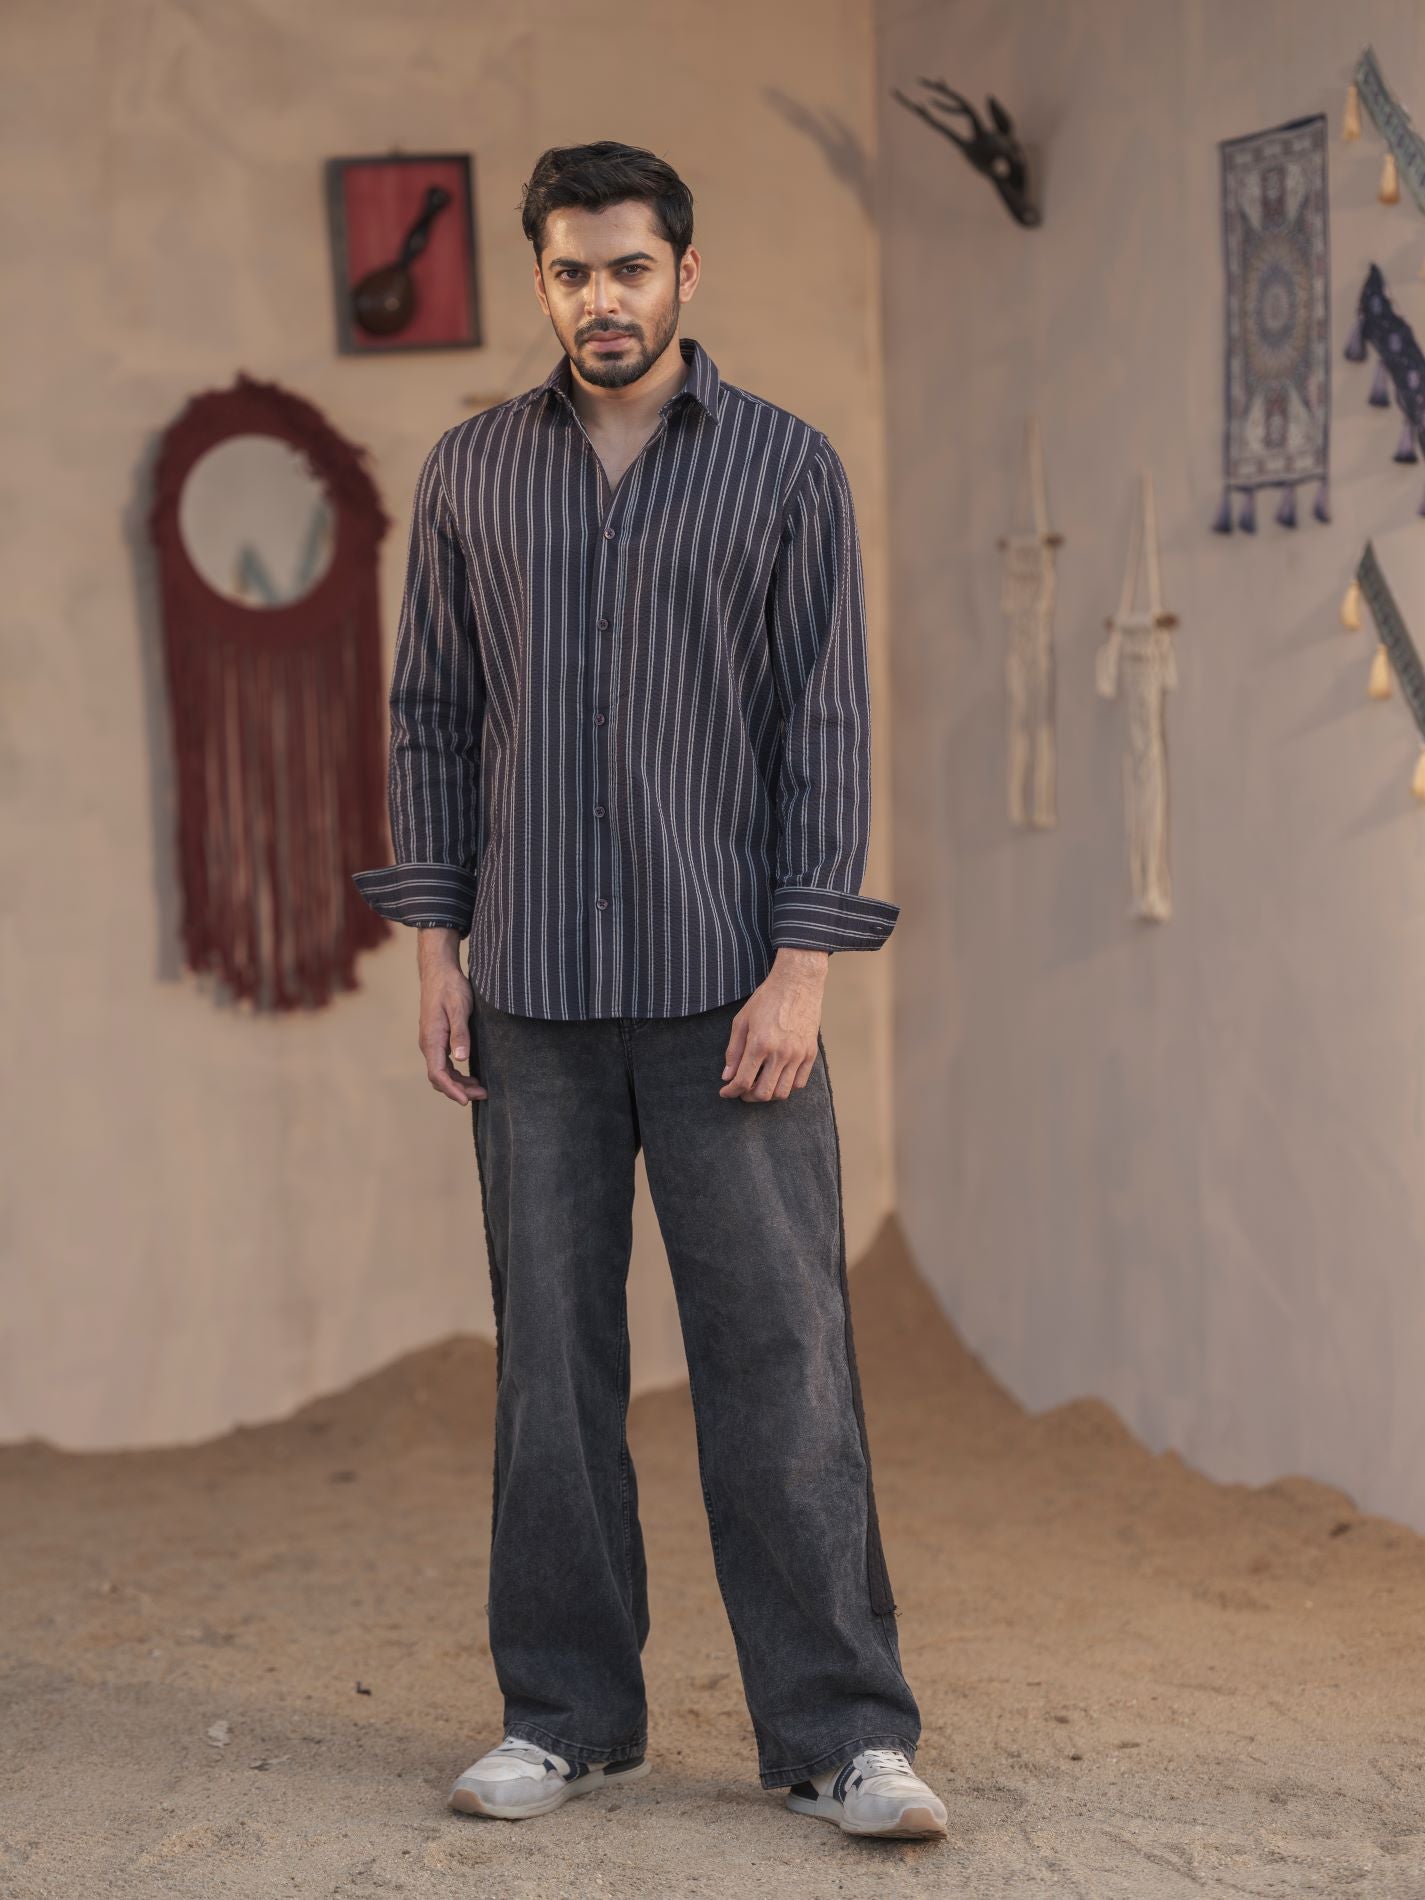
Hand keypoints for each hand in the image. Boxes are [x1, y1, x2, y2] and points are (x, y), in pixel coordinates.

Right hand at [416, 929, 486, 1104]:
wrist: (439, 970)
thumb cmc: (450, 987)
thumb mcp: (459, 1008)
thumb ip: (460, 1034)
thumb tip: (462, 1058)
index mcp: (432, 1039)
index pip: (438, 1074)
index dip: (452, 1090)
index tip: (466, 1100)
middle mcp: (428, 1044)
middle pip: (439, 1077)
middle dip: (459, 1090)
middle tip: (482, 1095)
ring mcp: (431, 1042)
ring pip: (442, 1072)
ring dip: (459, 1083)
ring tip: (480, 1089)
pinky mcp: (437, 1038)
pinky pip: (444, 1063)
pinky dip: (457, 1073)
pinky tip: (471, 1075)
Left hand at [719, 948, 828, 1100]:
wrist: (797, 983)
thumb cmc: (767, 999)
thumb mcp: (742, 1021)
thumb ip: (733, 1051)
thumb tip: (727, 1076)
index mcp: (760, 1044)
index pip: (743, 1081)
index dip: (731, 1091)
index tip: (726, 1092)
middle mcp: (780, 1053)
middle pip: (763, 1093)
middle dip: (747, 1096)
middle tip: (741, 1090)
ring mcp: (798, 1055)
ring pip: (782, 1092)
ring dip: (767, 1095)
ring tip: (759, 1085)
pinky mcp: (810, 1053)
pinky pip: (799, 1083)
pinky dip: (786, 1086)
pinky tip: (777, 1077)